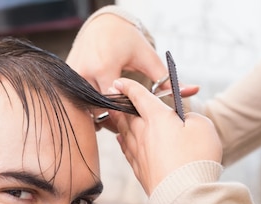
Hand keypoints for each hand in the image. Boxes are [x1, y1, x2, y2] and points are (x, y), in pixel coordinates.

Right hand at [67, 11, 198, 131]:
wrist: (103, 24)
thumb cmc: (127, 40)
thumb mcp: (148, 58)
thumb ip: (167, 78)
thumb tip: (193, 90)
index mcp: (104, 67)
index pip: (113, 103)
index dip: (124, 114)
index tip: (135, 116)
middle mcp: (85, 72)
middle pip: (98, 109)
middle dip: (112, 118)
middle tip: (127, 121)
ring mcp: (73, 75)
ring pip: (86, 108)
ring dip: (100, 114)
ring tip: (116, 113)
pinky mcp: (67, 78)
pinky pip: (78, 102)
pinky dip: (90, 107)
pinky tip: (103, 106)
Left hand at [108, 78, 222, 194]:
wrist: (184, 194)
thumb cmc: (196, 157)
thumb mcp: (202, 126)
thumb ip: (190, 116)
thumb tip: (181, 119)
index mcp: (156, 117)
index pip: (138, 96)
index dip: (128, 86)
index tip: (119, 81)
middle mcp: (141, 133)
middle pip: (126, 114)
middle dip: (121, 104)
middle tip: (115, 98)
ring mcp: (137, 152)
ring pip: (124, 132)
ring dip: (120, 122)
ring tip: (116, 116)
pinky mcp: (138, 170)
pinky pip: (126, 150)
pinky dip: (123, 141)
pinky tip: (122, 140)